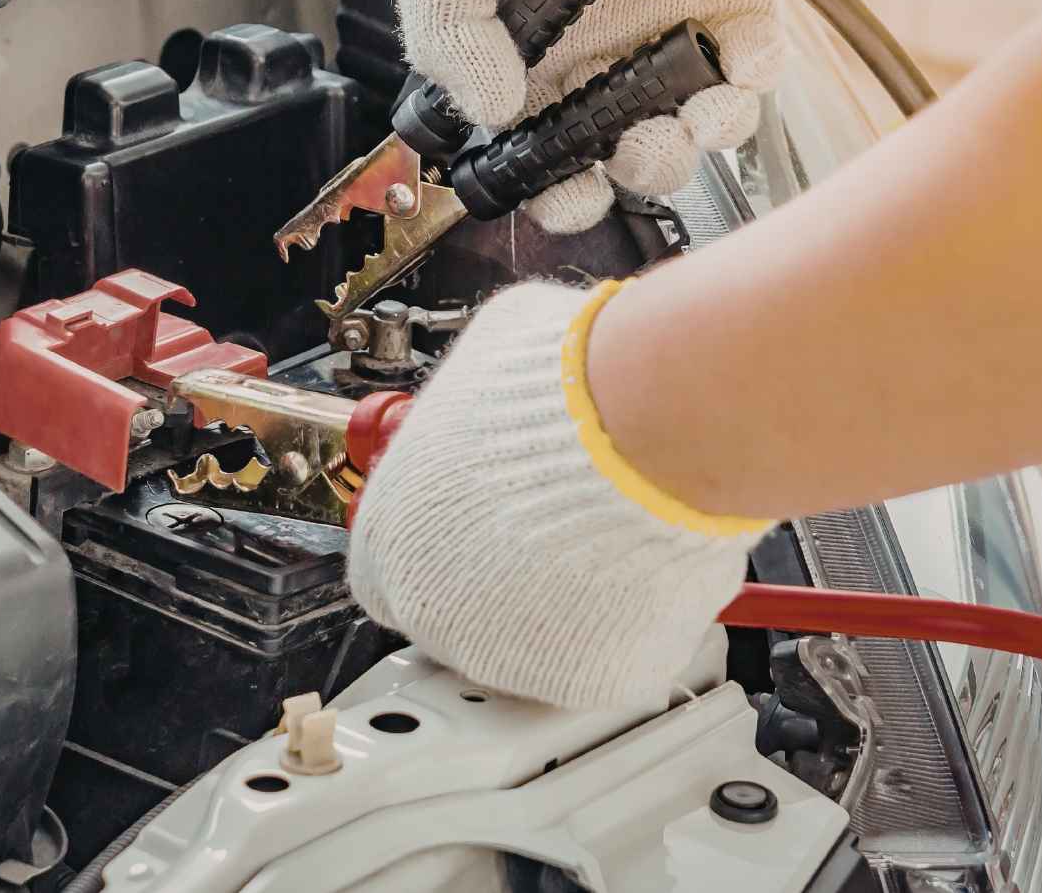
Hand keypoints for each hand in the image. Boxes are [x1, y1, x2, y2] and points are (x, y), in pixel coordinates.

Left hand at [346, 280, 770, 706]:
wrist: (653, 426)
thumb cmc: (567, 388)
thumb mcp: (484, 364)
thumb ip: (468, 409)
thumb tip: (491, 394)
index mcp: (392, 534)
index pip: (388, 573)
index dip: (440, 551)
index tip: (476, 533)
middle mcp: (434, 606)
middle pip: (457, 616)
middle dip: (503, 581)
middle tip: (555, 533)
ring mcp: (508, 653)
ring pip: (531, 644)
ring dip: (562, 604)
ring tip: (606, 539)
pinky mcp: (585, 677)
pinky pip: (603, 661)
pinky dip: (625, 627)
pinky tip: (639, 571)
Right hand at [397, 0, 785, 232]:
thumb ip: (447, 32)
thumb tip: (488, 109)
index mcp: (525, 49)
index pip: (539, 148)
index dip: (555, 188)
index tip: (569, 193)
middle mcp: (597, 46)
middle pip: (622, 150)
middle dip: (635, 170)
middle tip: (634, 147)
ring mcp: (666, 21)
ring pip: (693, 122)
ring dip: (696, 136)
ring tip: (689, 111)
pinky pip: (754, 61)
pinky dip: (751, 77)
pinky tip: (731, 57)